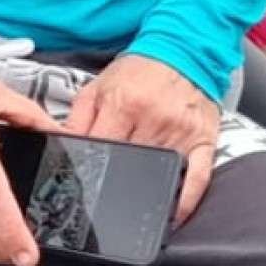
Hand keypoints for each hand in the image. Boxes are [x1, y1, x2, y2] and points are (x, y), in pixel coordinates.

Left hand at [64, 53, 218, 223]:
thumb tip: (62, 147)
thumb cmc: (140, 71)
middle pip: (129, 164)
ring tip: (133, 199)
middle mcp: (155, 120)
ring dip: (144, 188)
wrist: (184, 49)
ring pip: (158, 174)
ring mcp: (181, 133)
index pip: (102, 148)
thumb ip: (77, 118)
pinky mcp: (204, 141)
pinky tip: (173, 216)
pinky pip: (197, 179)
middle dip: (117, 176)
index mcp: (125, 104)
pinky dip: (185, 201)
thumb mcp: (98, 87)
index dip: (91, 165)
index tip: (86, 179)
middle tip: (109, 188)